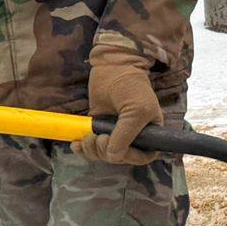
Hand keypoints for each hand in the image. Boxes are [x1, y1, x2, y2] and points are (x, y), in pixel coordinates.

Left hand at [76, 49, 161, 165]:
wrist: (113, 68)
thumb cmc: (132, 87)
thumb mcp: (136, 111)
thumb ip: (125, 135)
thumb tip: (113, 156)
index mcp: (149, 133)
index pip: (142, 157)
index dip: (129, 157)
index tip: (118, 149)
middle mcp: (132, 136)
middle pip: (119, 158)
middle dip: (106, 152)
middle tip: (100, 137)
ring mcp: (113, 134)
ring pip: (102, 155)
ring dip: (92, 150)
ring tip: (89, 136)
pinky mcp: (97, 129)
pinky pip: (90, 149)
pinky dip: (82, 149)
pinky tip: (76, 143)